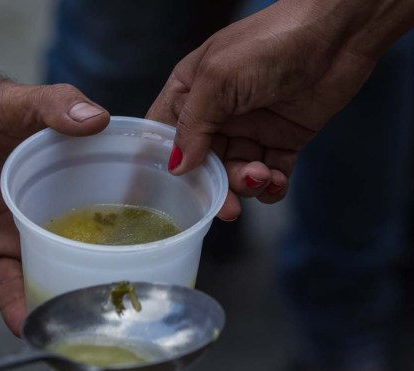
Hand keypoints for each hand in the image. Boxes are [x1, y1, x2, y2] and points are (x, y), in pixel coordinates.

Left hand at [0, 29, 109, 334]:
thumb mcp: (10, 99)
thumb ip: (51, 107)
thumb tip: (96, 119)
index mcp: (62, 164)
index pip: (105, 193)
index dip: (129, 217)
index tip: (158, 244)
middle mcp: (44, 199)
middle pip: (80, 240)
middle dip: (100, 267)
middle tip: (125, 300)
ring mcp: (13, 223)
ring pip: (45, 266)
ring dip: (60, 293)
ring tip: (83, 326)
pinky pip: (2, 278)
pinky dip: (14, 302)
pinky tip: (27, 328)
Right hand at [147, 0, 413, 218]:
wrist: (338, 33)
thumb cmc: (269, 43)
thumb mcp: (218, 80)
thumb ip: (193, 125)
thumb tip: (177, 167)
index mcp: (191, 92)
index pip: (164, 133)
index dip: (162, 163)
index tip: (164, 195)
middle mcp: (217, 113)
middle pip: (203, 164)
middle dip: (214, 187)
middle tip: (227, 207)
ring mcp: (250, 127)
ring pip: (236, 173)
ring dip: (247, 184)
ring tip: (262, 176)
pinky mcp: (283, 138)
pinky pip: (270, 174)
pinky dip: (271, 186)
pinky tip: (276, 182)